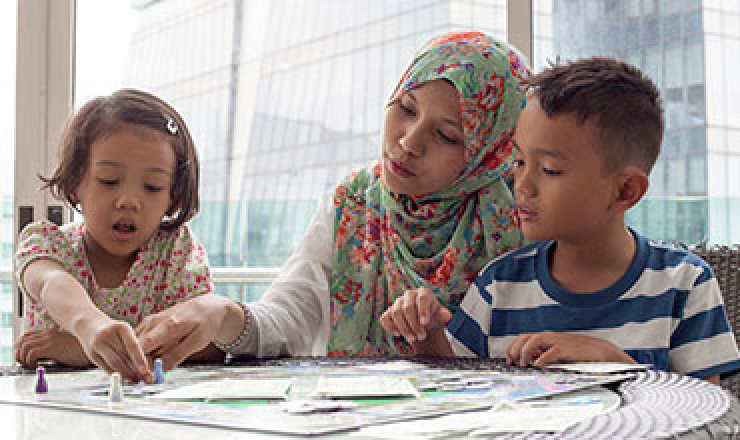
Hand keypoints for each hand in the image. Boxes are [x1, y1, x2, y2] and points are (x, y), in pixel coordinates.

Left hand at [14, 329, 90, 367]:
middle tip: (22, 362)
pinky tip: (36, 366)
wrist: (94, 348)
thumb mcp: (66, 345)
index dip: (20, 346)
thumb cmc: (82, 349)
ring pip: (25, 346)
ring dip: (23, 357)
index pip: (27, 336)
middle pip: (23, 340)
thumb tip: (43, 356)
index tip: (21, 355)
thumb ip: (55, 346)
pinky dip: (30, 361)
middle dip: (18, 352)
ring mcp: (50, 340)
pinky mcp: (52, 347)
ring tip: (29, 365)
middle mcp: (49, 334)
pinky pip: (32, 353)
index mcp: (51, 332)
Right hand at [74, 315, 151, 381]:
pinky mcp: (91, 354)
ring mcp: (98, 344)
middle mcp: (108, 334)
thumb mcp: (124, 332)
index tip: (146, 370)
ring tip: (135, 380)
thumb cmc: (113, 331)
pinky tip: (123, 378)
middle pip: (124, 356)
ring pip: (114, 363)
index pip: (132, 345)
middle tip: (144, 379)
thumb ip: (133, 346)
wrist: (89, 324)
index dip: (139, 359)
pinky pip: (106, 367)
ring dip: (126, 374)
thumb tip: (144, 367)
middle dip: (135, 369)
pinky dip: (116, 373)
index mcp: (121, 327)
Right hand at [136, 294, 233, 371]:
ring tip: (158, 366)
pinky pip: (142, 341)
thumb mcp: (197, 341)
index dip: (141, 362)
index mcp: (167, 325)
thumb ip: (178, 354)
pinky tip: (159, 356)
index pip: (144, 345)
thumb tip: (162, 370)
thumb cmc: (205, 323)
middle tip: (152, 377)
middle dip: (142, 363)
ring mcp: (150, 321)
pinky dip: (147, 352)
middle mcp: (154, 321)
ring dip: (145, 358)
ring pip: (138, 345)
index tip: (146, 376)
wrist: (207, 307)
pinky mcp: (150, 324)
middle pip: (138, 347)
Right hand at [380, 287, 451, 343]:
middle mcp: (409, 294)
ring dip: (404, 328)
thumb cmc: (433, 317)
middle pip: (407, 307)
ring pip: (396, 313)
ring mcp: (398, 302)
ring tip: (413, 339)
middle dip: (414, 325)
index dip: (423, 310)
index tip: (425, 323)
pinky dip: (390, 327)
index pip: (422, 298)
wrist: (425, 323)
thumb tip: (446, 315)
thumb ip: (444, 315)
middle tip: (422, 337)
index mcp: (423, 292)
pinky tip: (398, 334)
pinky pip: (385, 317)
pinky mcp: (389, 311)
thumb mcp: (442, 316)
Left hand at [506, 332, 635, 366]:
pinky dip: (542, 358)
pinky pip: (551, 351)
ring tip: (523, 365)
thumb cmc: (576, 353)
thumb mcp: (556, 353)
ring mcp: (556, 341)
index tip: (509, 360)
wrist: (598, 350)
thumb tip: (527, 363)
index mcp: (545, 338)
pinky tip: (538, 365)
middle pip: (525, 338)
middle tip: (513, 364)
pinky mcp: (565, 348)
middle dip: (515, 350)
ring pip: (534, 341)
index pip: (523, 338)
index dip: (513, 348)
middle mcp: (548, 337)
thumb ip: (542, 355)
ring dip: (525, 353)